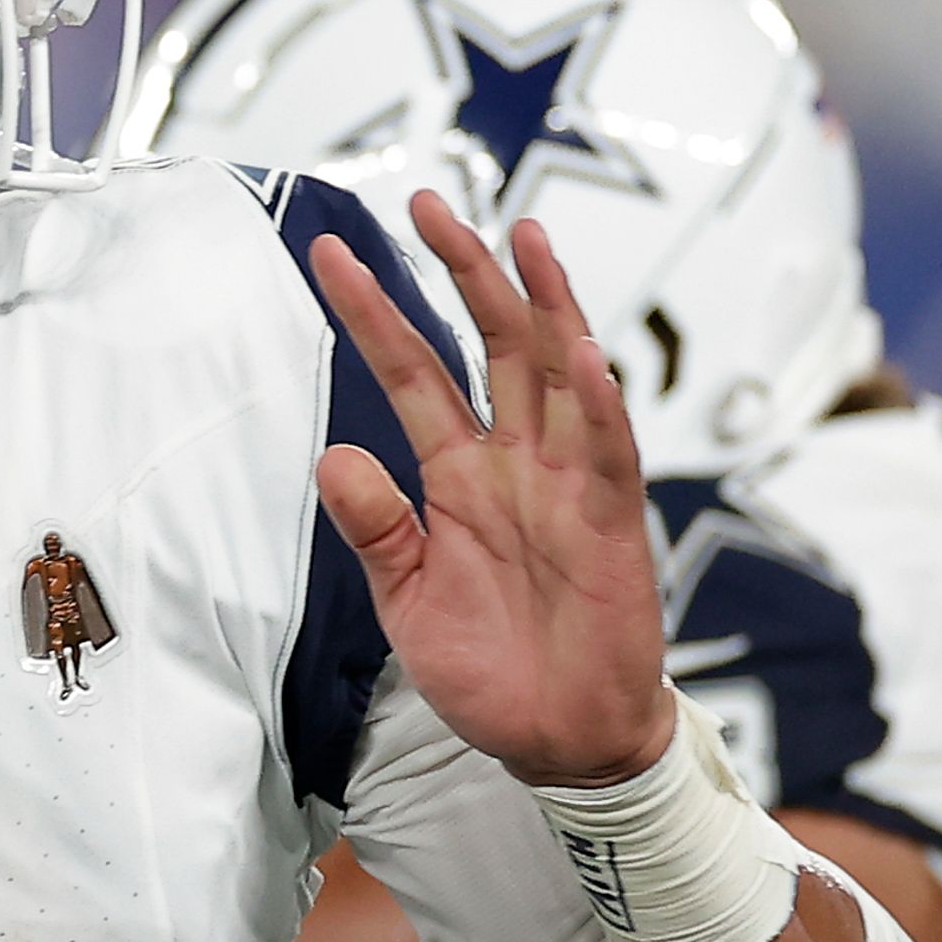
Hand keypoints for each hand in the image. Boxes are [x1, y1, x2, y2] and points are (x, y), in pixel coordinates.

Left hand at [308, 192, 672, 787]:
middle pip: (490, 346)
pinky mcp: (612, 526)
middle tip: (425, 202)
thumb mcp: (403, 597)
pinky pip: (607, 453)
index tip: (330, 255)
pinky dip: (596, 403)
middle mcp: (515, 463)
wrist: (558, 739)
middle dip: (460, 273)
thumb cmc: (488, 666)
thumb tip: (329, 454)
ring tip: (519, 235)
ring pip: (556, 375)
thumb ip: (373, 526)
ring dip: (541, 306)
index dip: (374, 314)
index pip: (412, 372)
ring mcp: (567, 486)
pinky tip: (582, 351)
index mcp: (459, 475)